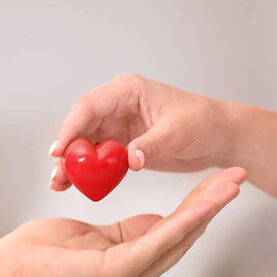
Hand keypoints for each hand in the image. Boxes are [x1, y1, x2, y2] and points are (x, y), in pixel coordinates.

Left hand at [0, 167, 245, 276]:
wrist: (11, 274)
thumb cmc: (44, 254)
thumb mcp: (95, 237)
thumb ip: (127, 232)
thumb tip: (152, 222)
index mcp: (133, 265)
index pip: (173, 230)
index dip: (198, 206)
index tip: (219, 183)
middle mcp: (138, 274)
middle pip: (184, 232)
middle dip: (212, 202)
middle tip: (238, 176)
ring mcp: (131, 276)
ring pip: (179, 234)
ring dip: (208, 207)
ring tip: (233, 183)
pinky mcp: (120, 271)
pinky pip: (159, 239)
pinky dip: (186, 218)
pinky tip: (205, 202)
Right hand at [49, 73, 236, 190]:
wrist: (219, 136)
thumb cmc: (203, 122)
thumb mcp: (178, 132)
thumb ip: (150, 145)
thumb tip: (129, 160)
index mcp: (127, 91)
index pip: (88, 107)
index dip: (70, 129)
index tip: (59, 152)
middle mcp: (117, 105)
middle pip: (81, 126)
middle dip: (67, 151)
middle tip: (58, 175)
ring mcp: (118, 125)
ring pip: (85, 144)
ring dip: (73, 164)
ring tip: (60, 184)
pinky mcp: (121, 144)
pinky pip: (98, 157)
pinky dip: (87, 171)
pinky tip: (75, 185)